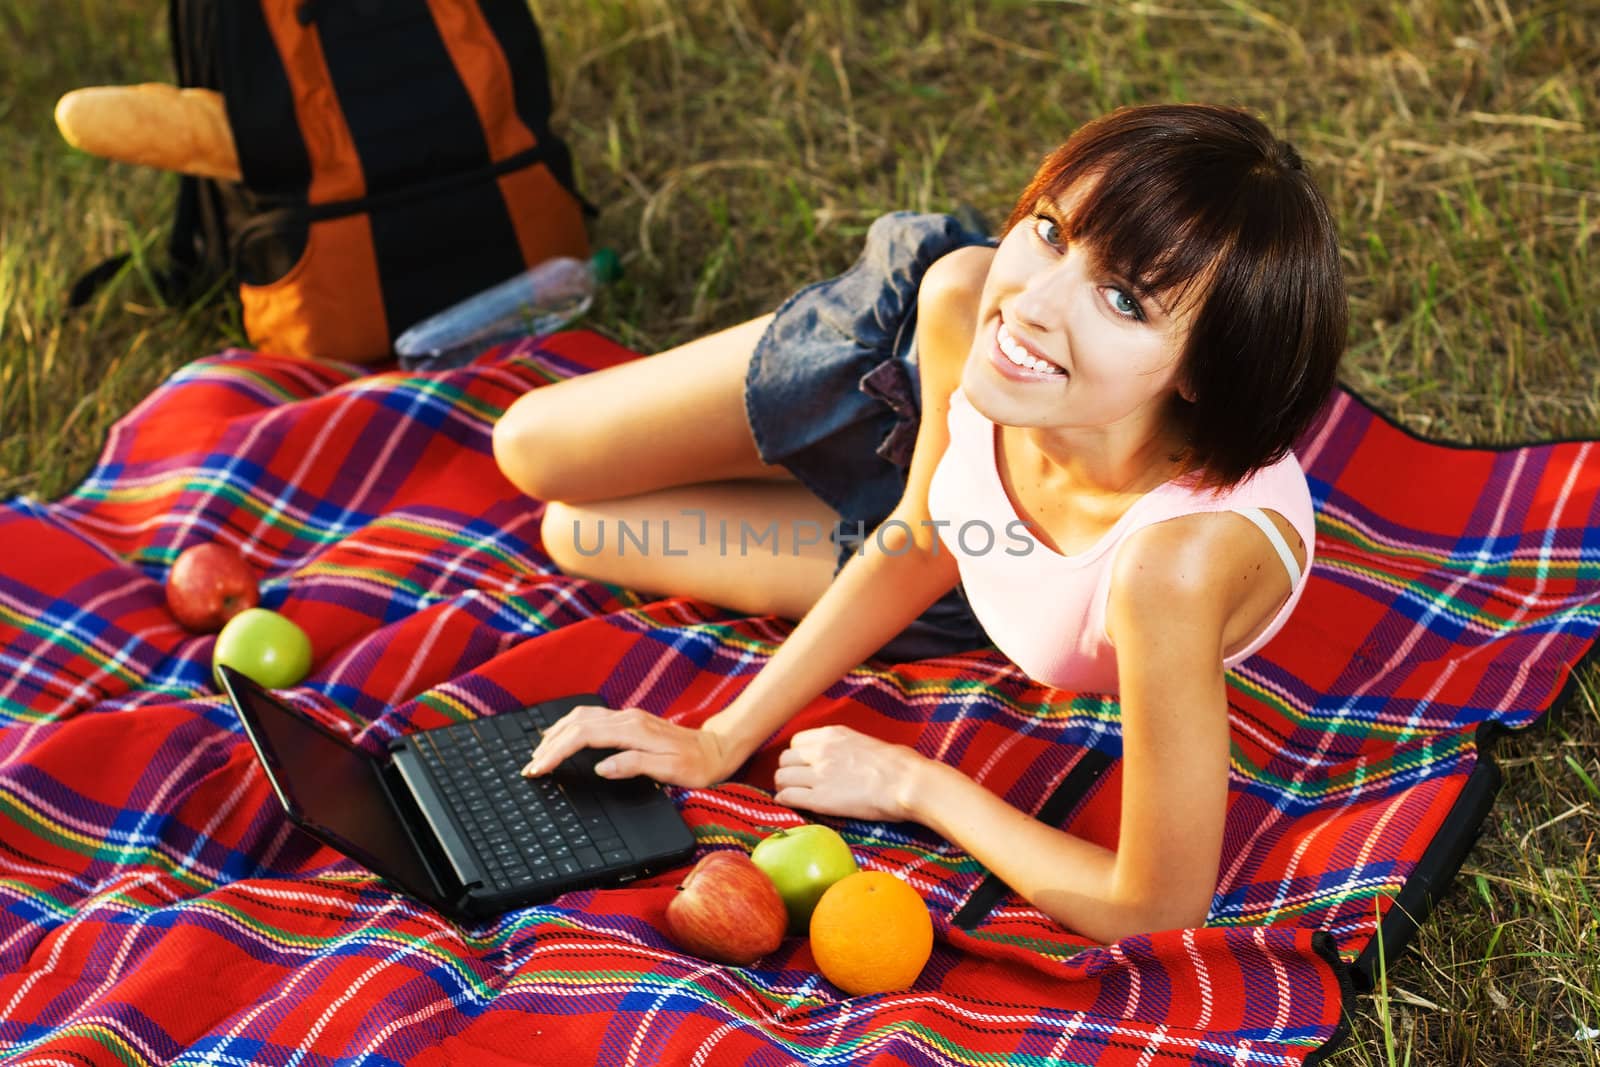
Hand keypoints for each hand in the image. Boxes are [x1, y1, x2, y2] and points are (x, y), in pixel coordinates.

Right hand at [520, 704, 731, 788]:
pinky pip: (592, 718)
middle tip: (530, 767)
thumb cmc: (696, 764)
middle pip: (577, 725)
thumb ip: (633, 765)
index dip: (557, 752)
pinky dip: (570, 727)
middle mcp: (627, 719)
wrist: (717, 749)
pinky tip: (563, 735)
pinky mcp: (630, 721)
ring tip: (539, 753)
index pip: (583, 736)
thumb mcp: (669, 770)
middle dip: (549, 745)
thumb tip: (601, 767)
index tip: (539, 768)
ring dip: (557, 733)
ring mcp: (628, 717)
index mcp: (633, 730)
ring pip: (582, 718)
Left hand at [771, 724, 924, 822]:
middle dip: (788, 771)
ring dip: (783, 786)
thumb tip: (845, 757)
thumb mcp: (866, 742)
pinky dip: (785, 801)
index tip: (804, 765)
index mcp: (832, 735)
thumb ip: (846, 747)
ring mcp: (818, 775)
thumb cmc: (898, 764)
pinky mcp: (820, 799)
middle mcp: (820, 752)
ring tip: (791, 794)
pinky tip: (789, 804)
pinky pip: (789, 797)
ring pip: (781, 778)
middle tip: (794, 782)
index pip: (797, 741)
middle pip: (785, 759)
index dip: (798, 755)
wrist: (905, 782)